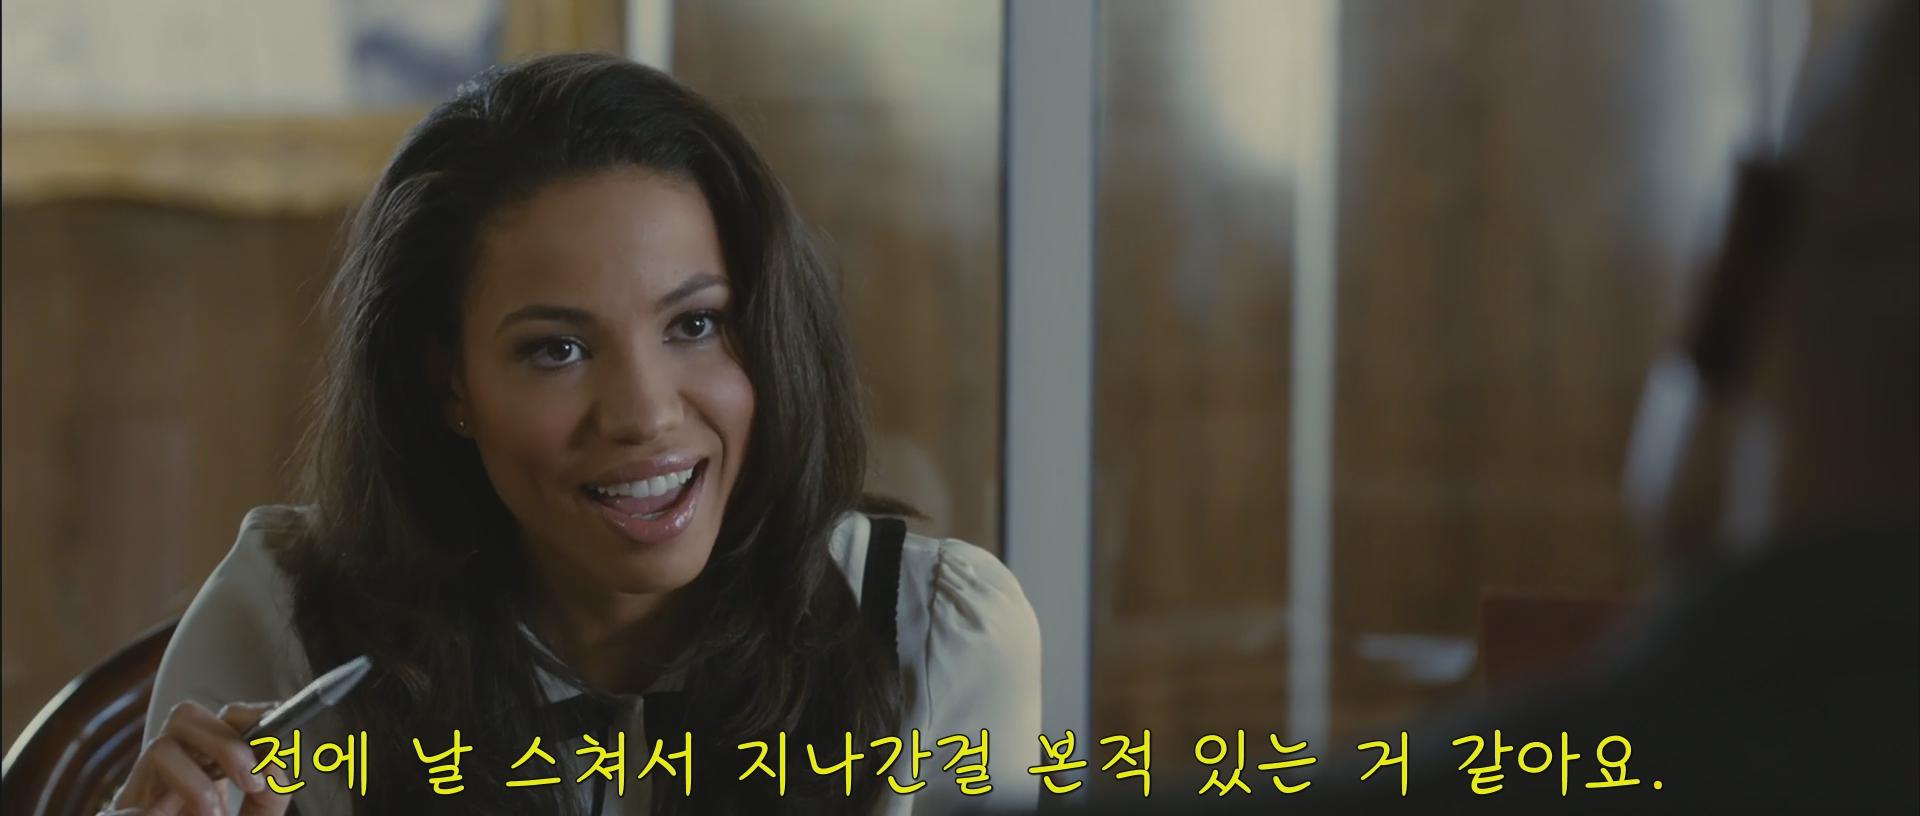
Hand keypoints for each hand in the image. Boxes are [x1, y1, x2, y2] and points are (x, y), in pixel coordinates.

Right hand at [105, 700, 290, 815]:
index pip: (221, 718)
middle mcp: (170, 770)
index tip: (277, 736)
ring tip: (213, 815)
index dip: (248, 717)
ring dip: (195, 781)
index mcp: (203, 766)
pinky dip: (139, 813)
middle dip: (225, 741)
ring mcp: (142, 791)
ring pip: (159, 748)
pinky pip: (117, 806)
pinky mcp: (116, 814)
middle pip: (185, 717)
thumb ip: (270, 794)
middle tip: (250, 780)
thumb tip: (274, 761)